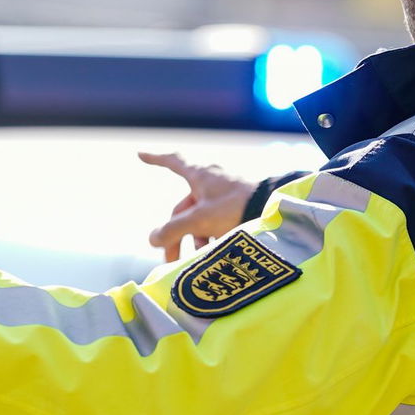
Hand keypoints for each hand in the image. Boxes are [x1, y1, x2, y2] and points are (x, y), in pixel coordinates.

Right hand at [138, 152, 255, 261]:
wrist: (273, 210)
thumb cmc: (235, 208)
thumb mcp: (199, 220)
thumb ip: (173, 230)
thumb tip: (152, 239)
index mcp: (199, 175)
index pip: (173, 162)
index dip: (156, 159)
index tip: (141, 154)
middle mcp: (211, 180)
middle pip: (184, 208)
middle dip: (177, 235)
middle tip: (171, 260)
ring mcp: (226, 192)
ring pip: (201, 217)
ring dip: (196, 238)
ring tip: (199, 258)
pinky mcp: (239, 205)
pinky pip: (217, 220)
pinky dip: (213, 235)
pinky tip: (216, 251)